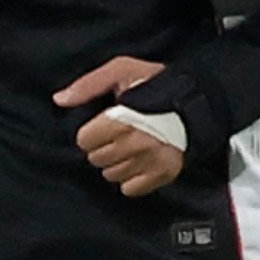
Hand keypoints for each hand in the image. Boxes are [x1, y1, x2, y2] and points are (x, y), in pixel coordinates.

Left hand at [55, 56, 185, 197]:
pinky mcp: (164, 174)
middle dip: (102, 147)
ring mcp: (151, 161)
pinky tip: (139, 162)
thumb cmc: (159, 83)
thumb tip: (60, 100)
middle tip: (117, 135)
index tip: (103, 125)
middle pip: (96, 159)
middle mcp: (136, 144)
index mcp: (123, 119)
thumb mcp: (122, 70)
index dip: (91, 132)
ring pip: (112, 175)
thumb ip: (89, 85)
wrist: (199, 99)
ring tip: (129, 148)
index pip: (84, 141)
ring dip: (116, 163)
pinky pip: (131, 188)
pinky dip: (131, 179)